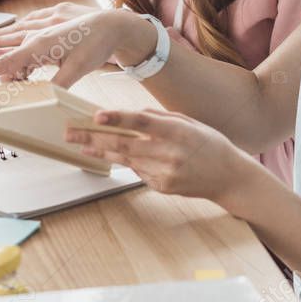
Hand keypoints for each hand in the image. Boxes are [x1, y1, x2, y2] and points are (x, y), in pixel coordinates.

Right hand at [0, 8, 144, 84]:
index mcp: (41, 45)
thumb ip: (56, 86)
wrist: (115, 23)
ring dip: (2, 39)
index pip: (6, 62)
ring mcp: (47, 23)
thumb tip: (41, 102)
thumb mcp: (77, 70)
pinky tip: (18, 28)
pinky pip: (32, 24)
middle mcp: (39, 33)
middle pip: (10, 48)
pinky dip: (21, 29)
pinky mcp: (56, 18)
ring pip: (18, 33)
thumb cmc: (97, 46)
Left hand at [65, 108, 257, 207]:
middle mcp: (169, 153)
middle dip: (93, 138)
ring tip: (80, 146)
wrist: (230, 177)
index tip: (96, 115)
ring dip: (100, 152)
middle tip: (70, 133)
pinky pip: (138, 171)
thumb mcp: (190, 123)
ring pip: (125, 160)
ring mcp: (165, 173)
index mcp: (178, 131)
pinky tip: (113, 157)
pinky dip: (126, 163)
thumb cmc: (210, 143)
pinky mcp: (162, 187)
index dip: (118, 118)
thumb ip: (160, 118)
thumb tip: (132, 115)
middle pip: (124, 144)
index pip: (142, 122)